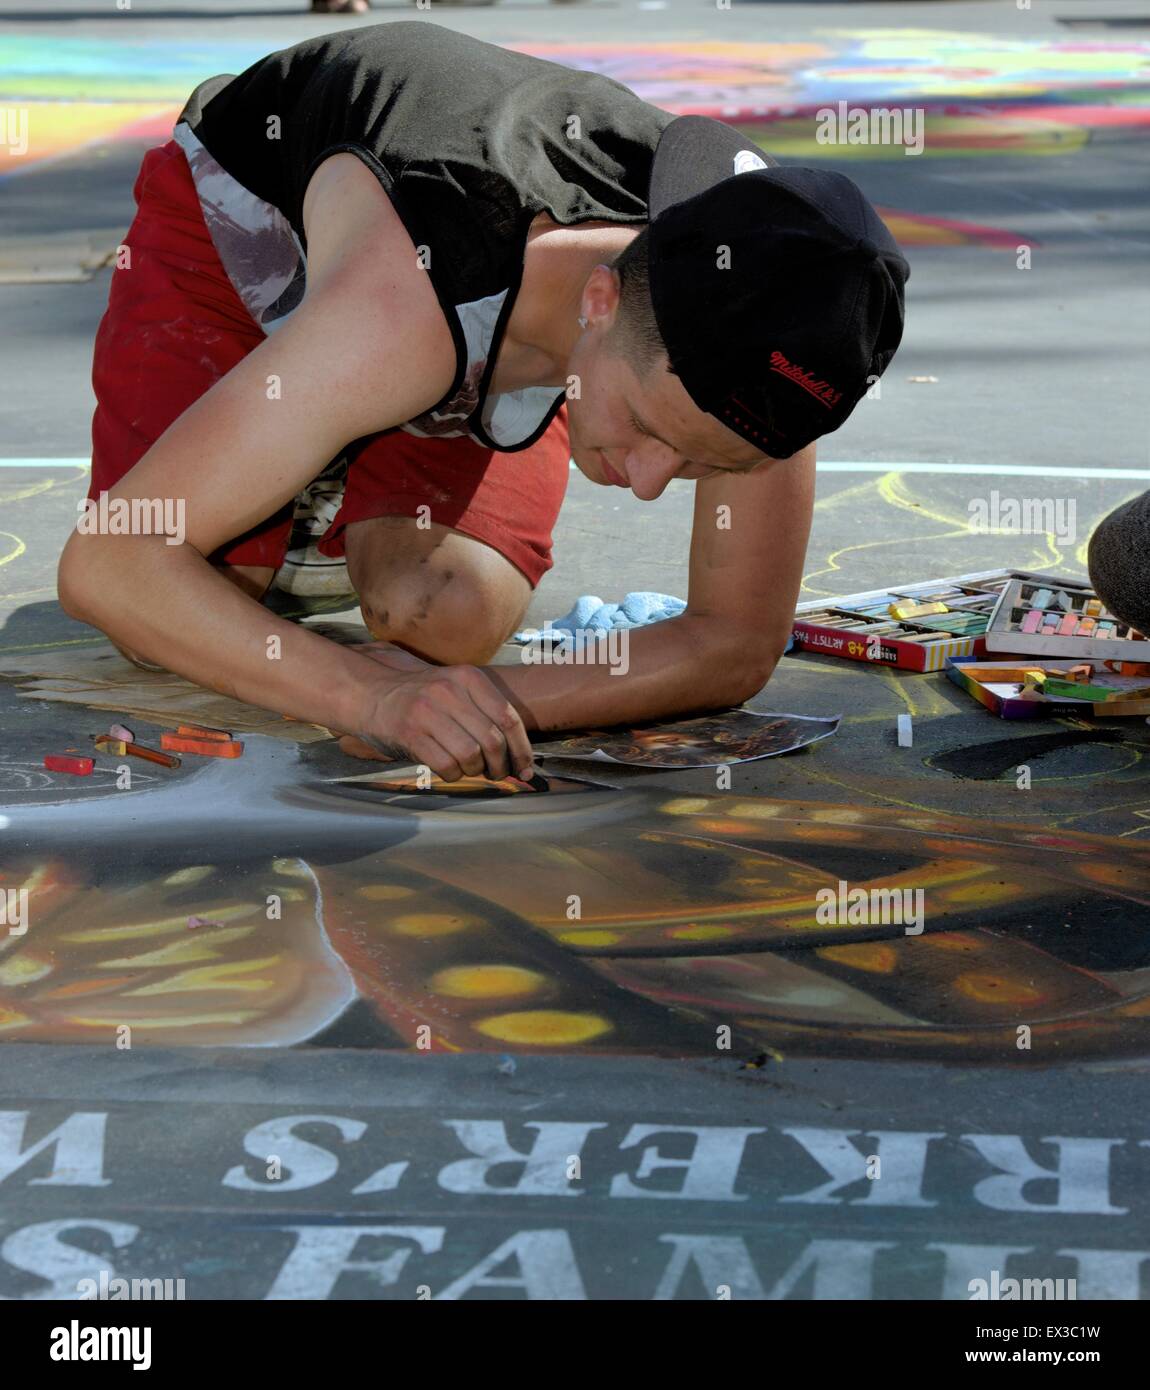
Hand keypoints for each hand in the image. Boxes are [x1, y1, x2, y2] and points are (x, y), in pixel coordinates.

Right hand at [345, 650, 536, 781]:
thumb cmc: (422, 698)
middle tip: (498, 775)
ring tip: (471, 769)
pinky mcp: (410, 733)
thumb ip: (485, 712)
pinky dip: (455, 775)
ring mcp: (428, 711)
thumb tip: (518, 753)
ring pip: (471, 755)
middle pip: (493, 740)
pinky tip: (451, 770)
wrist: (371, 694)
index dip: (522, 749)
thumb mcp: (455, 688)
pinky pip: (446, 765)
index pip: (508, 717)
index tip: (526, 769)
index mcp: (468, 677)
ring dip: (476, 771)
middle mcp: (449, 691)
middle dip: (501, 766)